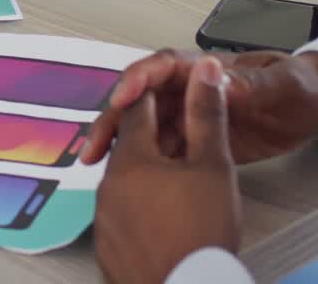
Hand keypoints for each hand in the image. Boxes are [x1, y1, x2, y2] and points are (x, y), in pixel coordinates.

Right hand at [81, 49, 317, 165]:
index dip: (138, 80)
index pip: (162, 67)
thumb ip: (248, 83)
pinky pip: (161, 151)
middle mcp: (188, 89)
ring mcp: (189, 116)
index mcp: (206, 68)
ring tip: (97, 164)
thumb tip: (214, 79)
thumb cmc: (299, 85)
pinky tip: (126, 177)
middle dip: (113, 118)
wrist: (315, 110)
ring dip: (119, 143)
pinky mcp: (194, 142)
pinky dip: (141, 163)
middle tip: (94, 144)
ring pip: (143, 127)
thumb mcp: (280, 83)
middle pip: (140, 99)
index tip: (122, 98)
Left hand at [94, 57, 241, 283]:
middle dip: (152, 140)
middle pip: (128, 147)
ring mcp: (103, 217)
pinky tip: (162, 218)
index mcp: (131, 158)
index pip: (137, 110)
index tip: (170, 94)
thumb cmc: (200, 237)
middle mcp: (108, 185)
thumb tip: (206, 73)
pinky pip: (121, 214)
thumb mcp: (214, 165)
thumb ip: (207, 114)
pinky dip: (139, 209)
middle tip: (179, 144)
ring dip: (145, 176)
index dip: (157, 97)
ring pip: (123, 182)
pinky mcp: (107, 245)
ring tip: (177, 187)